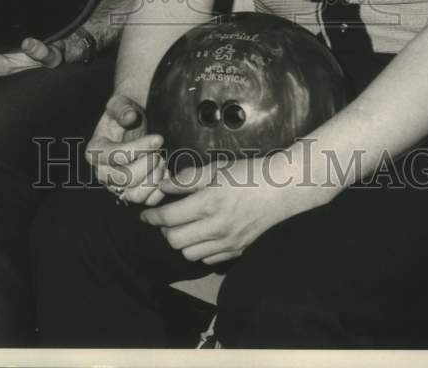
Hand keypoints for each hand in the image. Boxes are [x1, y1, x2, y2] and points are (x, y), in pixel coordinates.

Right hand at [86, 94, 166, 205]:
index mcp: (95, 151)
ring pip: (135, 195)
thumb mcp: (120, 103)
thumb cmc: (125, 113)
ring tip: (162, 162)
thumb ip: (122, 107)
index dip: (139, 148)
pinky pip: (146, 201)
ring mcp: (116, 187)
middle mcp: (102, 173)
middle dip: (148, 164)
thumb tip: (129, 116)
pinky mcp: (131, 194)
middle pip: (126, 179)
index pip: (115, 156)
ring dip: (154, 179)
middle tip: (160, 151)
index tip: (159, 138)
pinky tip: (164, 173)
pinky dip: (159, 190)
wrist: (132, 125)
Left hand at [140, 151, 330, 264]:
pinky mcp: (237, 251)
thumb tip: (162, 185)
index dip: (152, 217)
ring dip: (180, 242)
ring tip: (182, 227)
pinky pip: (208, 260)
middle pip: (175, 242)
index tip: (145, 214)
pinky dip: (198, 250)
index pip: (169, 219)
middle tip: (164, 219)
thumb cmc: (248, 173)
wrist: (282, 189)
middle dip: (164, 231)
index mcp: (208, 204)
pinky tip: (201, 236)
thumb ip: (187, 179)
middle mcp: (216, 228)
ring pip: (189, 254)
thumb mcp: (216, 168)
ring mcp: (228, 243)